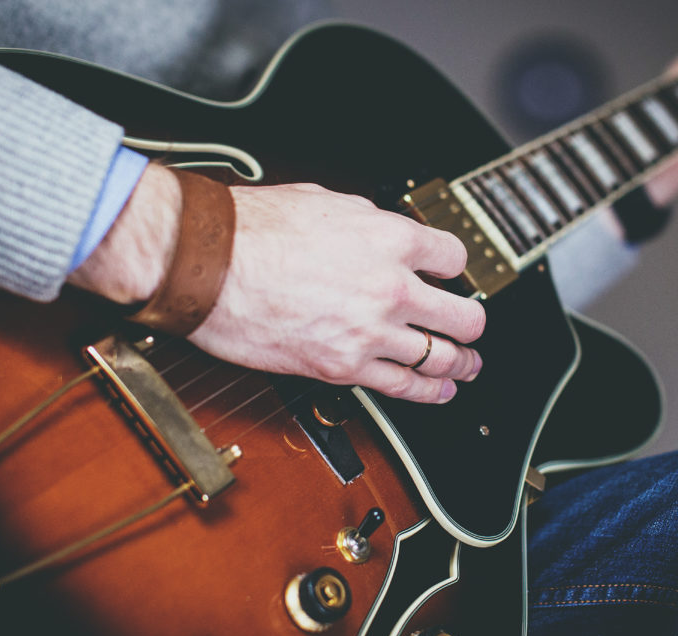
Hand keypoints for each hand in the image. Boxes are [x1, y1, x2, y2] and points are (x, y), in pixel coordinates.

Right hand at [189, 183, 484, 403]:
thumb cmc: (251, 230)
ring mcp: (370, 333)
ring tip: (466, 366)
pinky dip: (430, 392)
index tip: (450, 276)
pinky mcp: (344, 368)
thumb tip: (382, 234)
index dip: (454, 268)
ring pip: (443, 358)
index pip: (454, 258)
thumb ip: (368, 224)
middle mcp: (391, 287)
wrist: (207, 266)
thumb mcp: (326, 202)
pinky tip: (440, 391)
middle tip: (470, 326)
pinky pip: (405, 388)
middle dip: (470, 323)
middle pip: (464, 316)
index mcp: (390, 238)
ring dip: (460, 364)